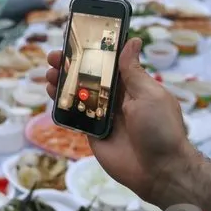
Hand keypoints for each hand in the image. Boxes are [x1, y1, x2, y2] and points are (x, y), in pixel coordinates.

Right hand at [46, 39, 194, 200]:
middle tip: (53, 58)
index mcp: (131, 86)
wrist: (159, 171)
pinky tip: (51, 96)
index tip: (74, 39)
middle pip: (87, 77)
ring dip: (62, 83)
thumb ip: (133, 71)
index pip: (107, 63)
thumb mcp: (149, 95)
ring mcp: (102, 116)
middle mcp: (114, 98)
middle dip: (69, 66)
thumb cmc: (161, 130)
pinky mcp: (92, 133)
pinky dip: (61, 107)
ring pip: (77, 95)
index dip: (90, 51)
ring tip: (49, 75)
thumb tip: (133, 41)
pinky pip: (73, 117)